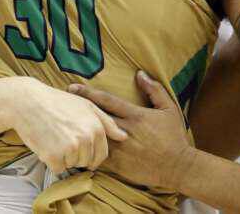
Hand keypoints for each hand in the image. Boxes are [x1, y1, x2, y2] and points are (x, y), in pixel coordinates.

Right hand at [9, 77, 127, 174]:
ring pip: (71, 165)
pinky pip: (57, 168)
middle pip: (86, 162)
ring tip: (54, 137)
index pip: (101, 155)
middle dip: (76, 154)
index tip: (78, 143)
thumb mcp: (86, 105)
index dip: (90, 153)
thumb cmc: (57, 102)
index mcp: (96, 128)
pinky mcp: (53, 156)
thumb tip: (125, 136)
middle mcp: (86, 139)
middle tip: (62, 136)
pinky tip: (46, 143)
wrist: (28, 101)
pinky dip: (51, 160)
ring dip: (63, 157)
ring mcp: (70, 148)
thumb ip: (107, 122)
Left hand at [69, 71, 192, 189]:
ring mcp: (120, 149)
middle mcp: (125, 131)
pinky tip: (73, 148)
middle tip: (61, 102)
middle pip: (95, 118)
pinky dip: (86, 152)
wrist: (178, 167)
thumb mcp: (169, 109)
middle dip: (77, 109)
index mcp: (135, 116)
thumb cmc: (174, 136)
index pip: (107, 101)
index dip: (88, 92)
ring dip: (79, 131)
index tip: (72, 87)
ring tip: (62, 125)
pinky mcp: (119, 165)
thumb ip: (154, 90)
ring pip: (94, 138)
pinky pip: (98, 158)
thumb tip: (139, 73)